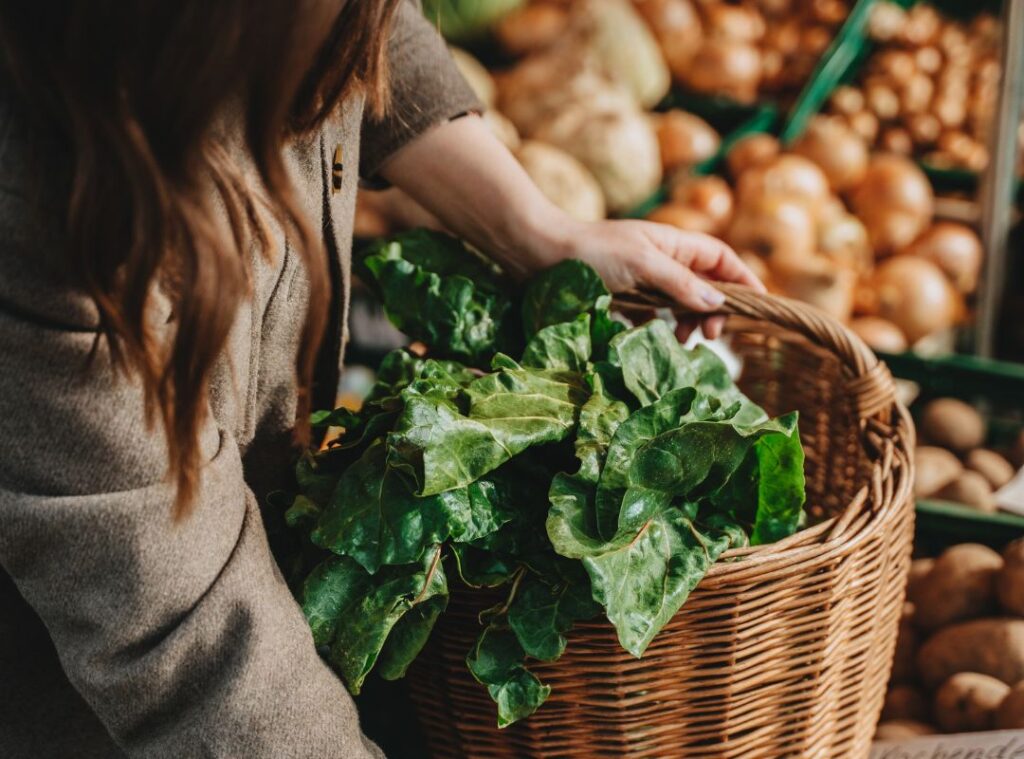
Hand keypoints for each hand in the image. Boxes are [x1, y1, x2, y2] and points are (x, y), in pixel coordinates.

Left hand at [524, 215, 765, 339]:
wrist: (539, 256)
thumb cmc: (591, 253)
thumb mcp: (642, 265)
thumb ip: (681, 284)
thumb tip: (719, 303)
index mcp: (674, 243)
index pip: (721, 259)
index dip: (743, 279)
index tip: (757, 307)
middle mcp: (663, 260)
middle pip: (705, 285)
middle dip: (715, 309)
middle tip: (710, 336)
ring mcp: (644, 279)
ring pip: (681, 302)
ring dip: (690, 321)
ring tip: (685, 341)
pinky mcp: (625, 298)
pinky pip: (655, 315)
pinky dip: (664, 327)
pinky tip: (662, 340)